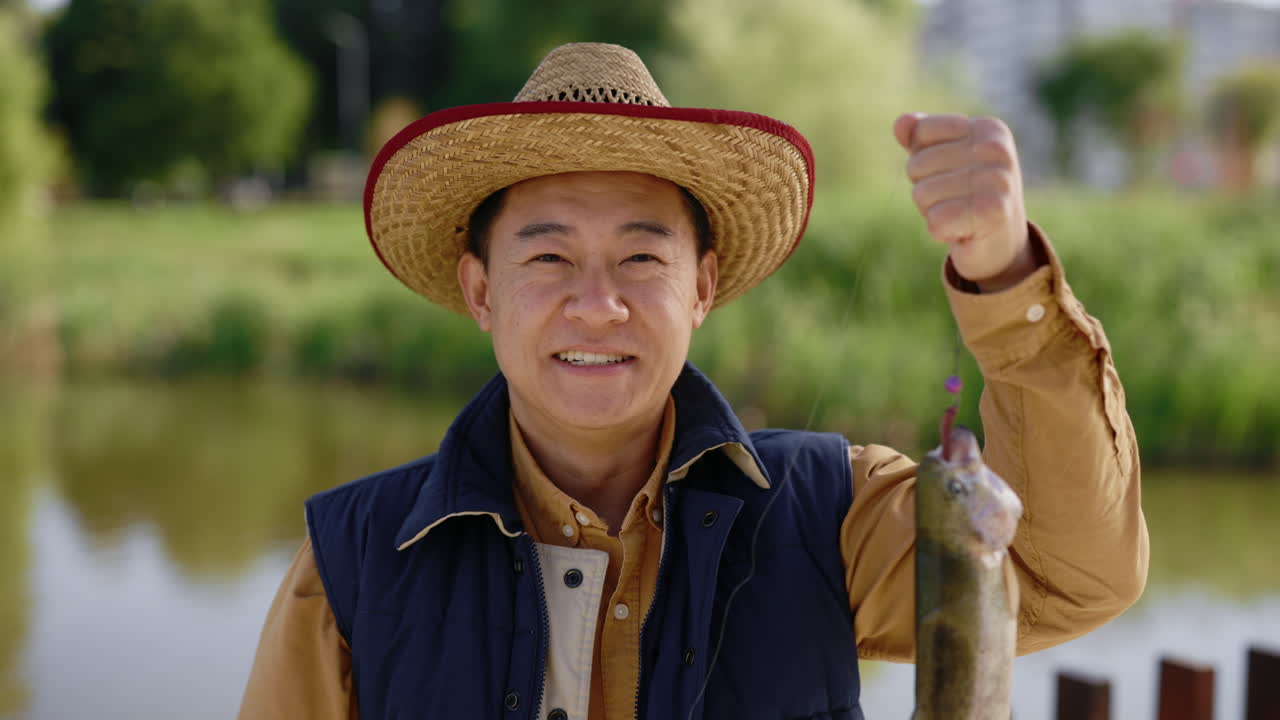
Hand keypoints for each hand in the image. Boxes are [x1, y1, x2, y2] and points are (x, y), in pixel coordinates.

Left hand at [894, 113, 1035, 292]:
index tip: (950, 174)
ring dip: (933, 211)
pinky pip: (934, 220)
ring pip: (921, 194)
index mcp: (987, 128)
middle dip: (926, 189)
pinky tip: (962, 231)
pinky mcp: (991, 213)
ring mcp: (997, 180)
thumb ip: (919, 138)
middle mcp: (996, 150)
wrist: (1001, 245)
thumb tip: (900, 123)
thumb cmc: (967, 196)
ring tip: (960, 214)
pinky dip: (940, 231)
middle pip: (917, 165)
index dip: (922, 159)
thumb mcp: (944, 160)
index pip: (921, 132)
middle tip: (956, 200)